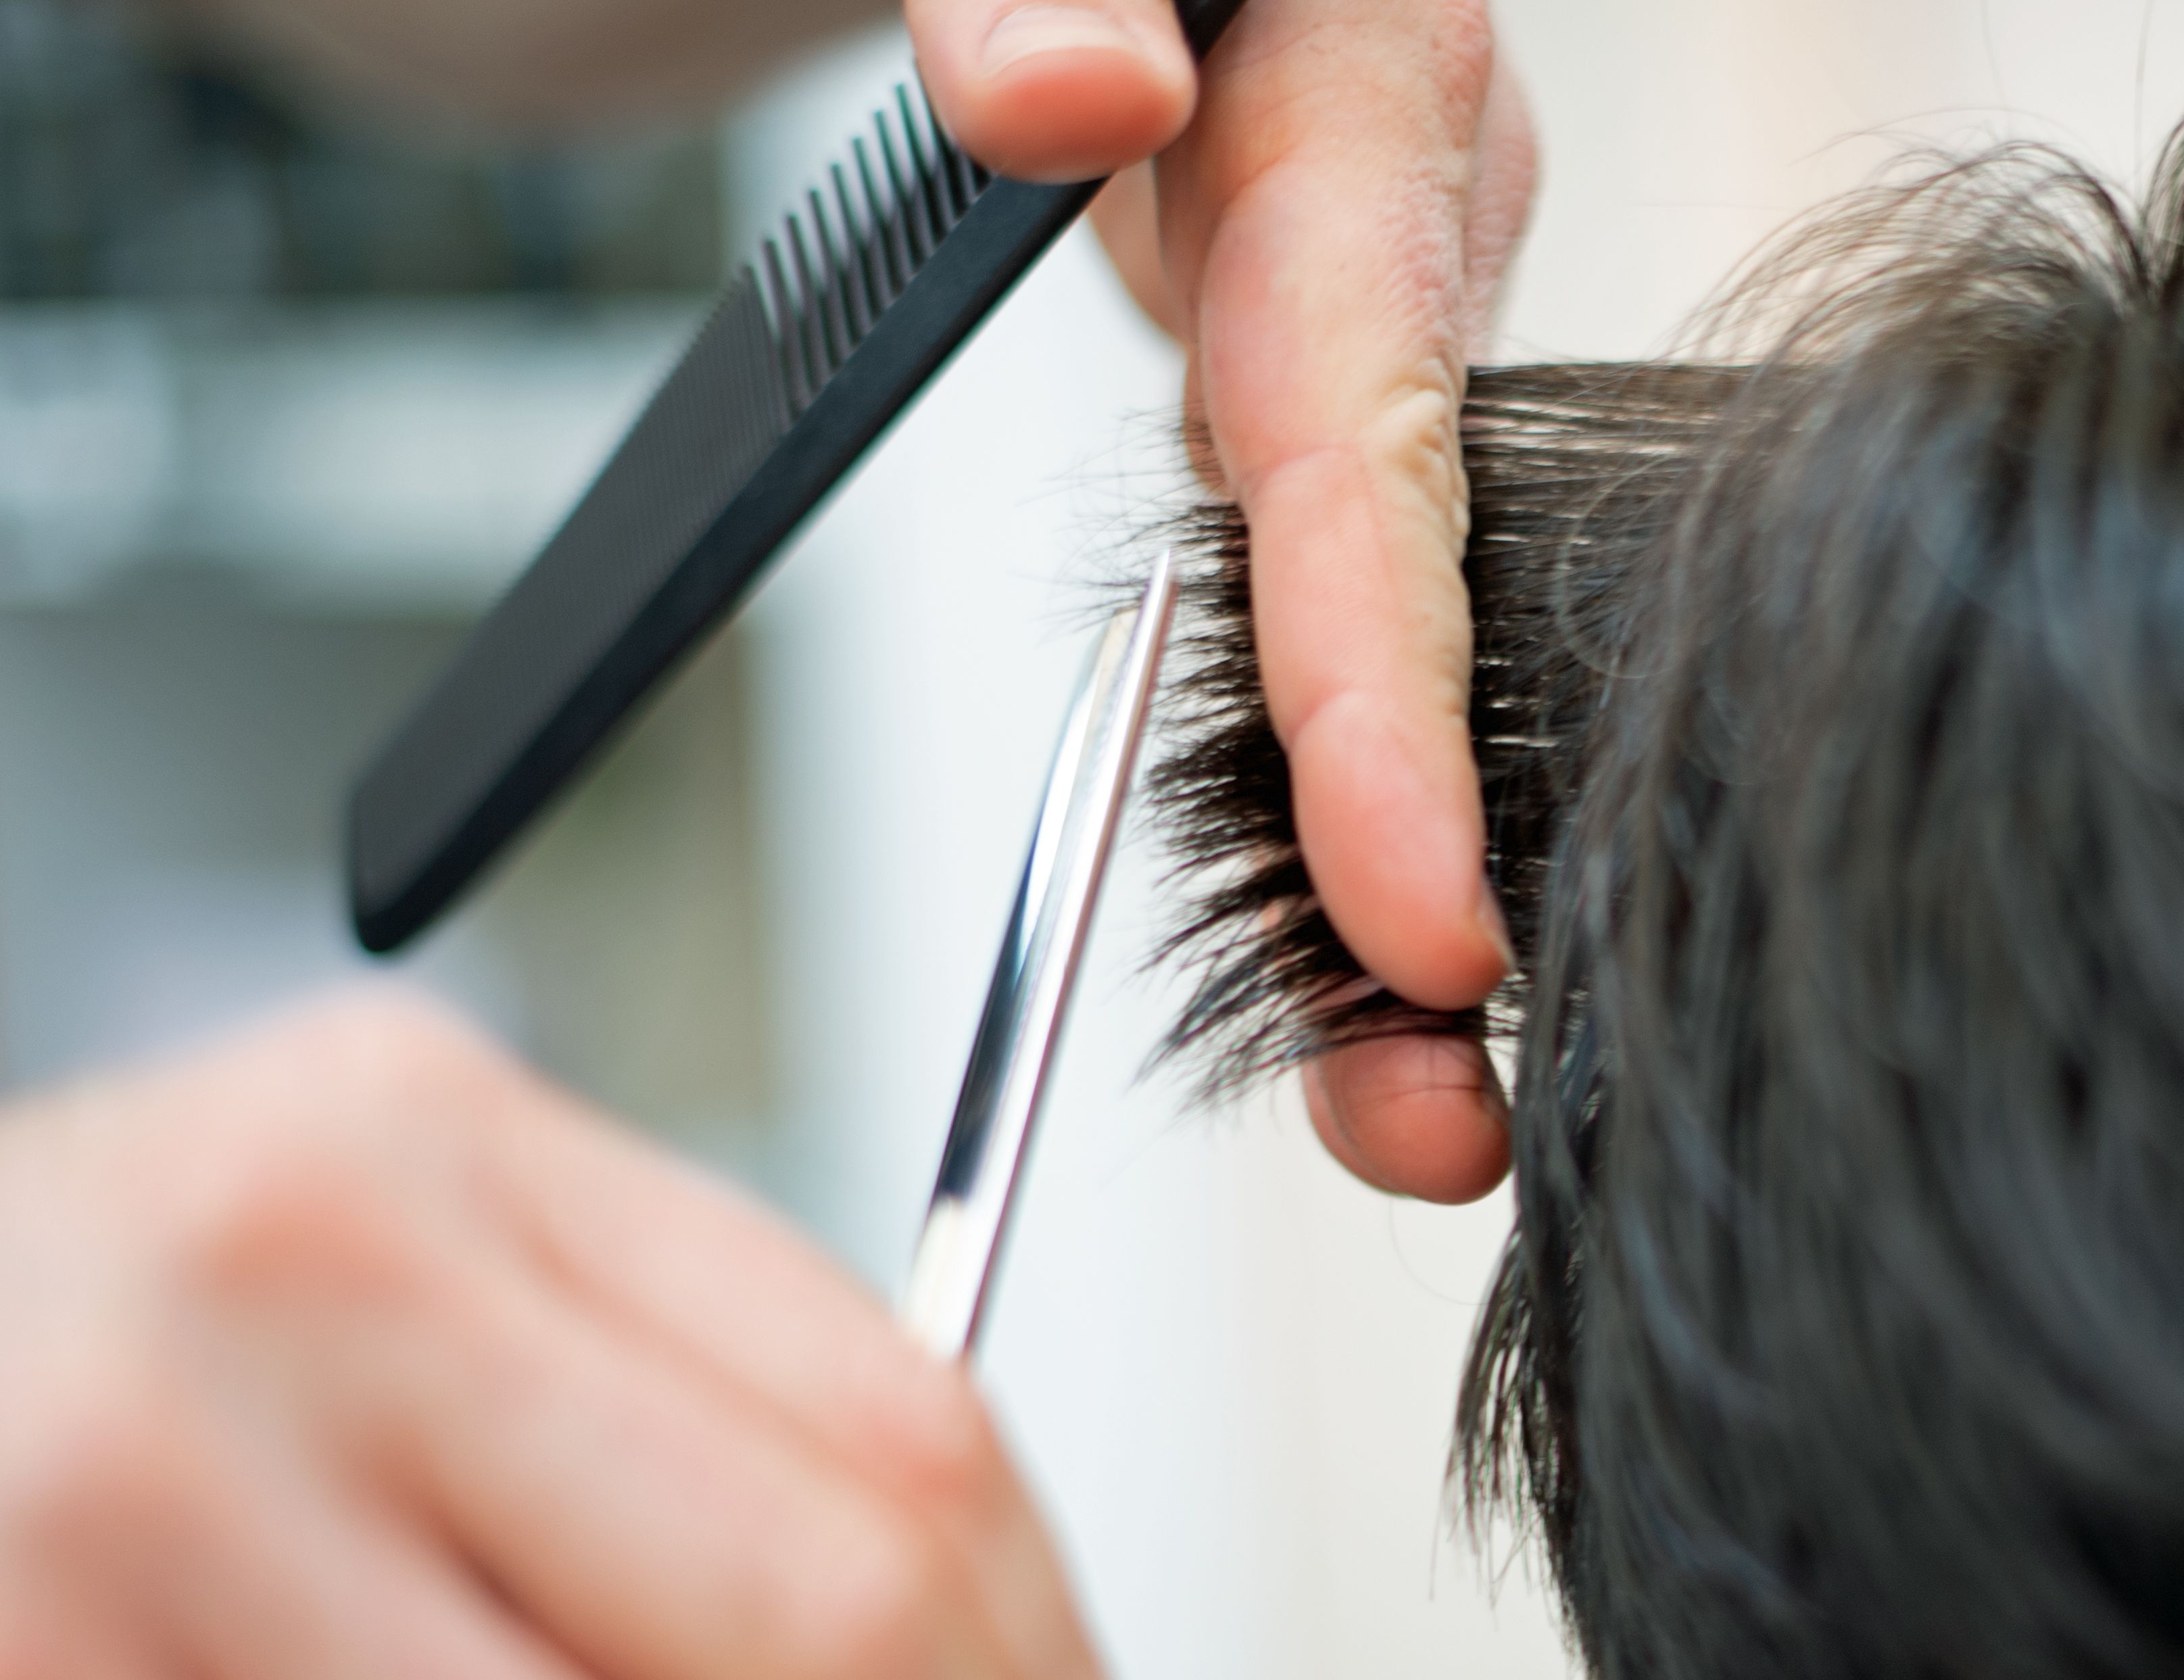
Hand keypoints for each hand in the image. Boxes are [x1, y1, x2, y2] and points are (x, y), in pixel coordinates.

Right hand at [0, 993, 1098, 1679]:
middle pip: (822, 1610)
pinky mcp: (41, 1658)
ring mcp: (143, 1488)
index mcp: (432, 1138)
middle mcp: (297, 1271)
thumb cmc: (115, 1346)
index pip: (901, 1428)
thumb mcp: (404, 1281)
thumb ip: (662, 1401)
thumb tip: (951, 1608)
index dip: (1029, 1633)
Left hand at [913, 0, 1537, 1204]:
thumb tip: (1073, 103)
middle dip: (1425, 860)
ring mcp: (1369, 324)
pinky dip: (1329, 769)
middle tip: (1425, 1123)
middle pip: (1423, 583)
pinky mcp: (1313, 382)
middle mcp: (1401, 237)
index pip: (1368, 422)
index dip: (1390, 685)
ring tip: (1395, 1104)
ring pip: (1395, 618)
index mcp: (1357, 100)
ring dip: (1386, 868)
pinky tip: (1341, 948)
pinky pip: (1329, 588)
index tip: (1423, 924)